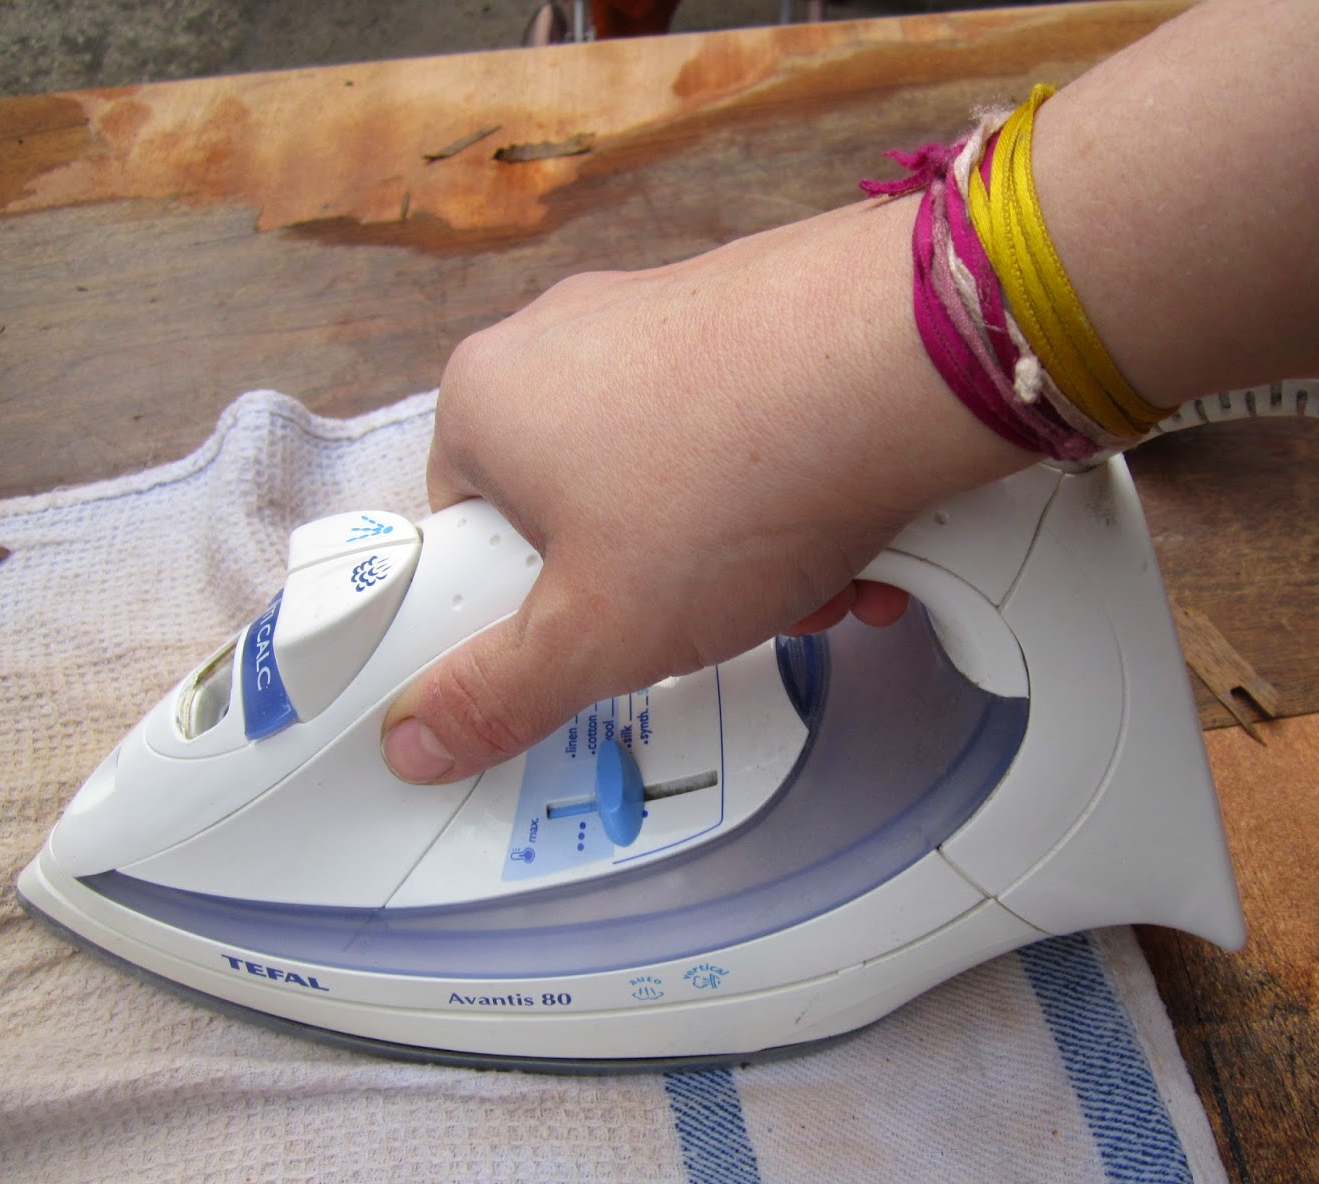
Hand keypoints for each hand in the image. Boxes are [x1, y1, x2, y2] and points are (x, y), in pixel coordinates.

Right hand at [380, 198, 1032, 782]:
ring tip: (807, 584)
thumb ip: (497, 695)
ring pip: (679, 476)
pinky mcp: (755, 308)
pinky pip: (748, 427)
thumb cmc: (725, 489)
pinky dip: (788, 491)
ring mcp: (665, 310)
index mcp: (487, 398)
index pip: (471, 528)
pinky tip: (849, 531)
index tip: (594, 636)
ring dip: (738, 555)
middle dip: (658, 587)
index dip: (532, 603)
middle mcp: (566, 334)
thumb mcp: (595, 633)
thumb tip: (414, 740)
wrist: (904, 363)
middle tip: (713, 620)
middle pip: (585, 506)